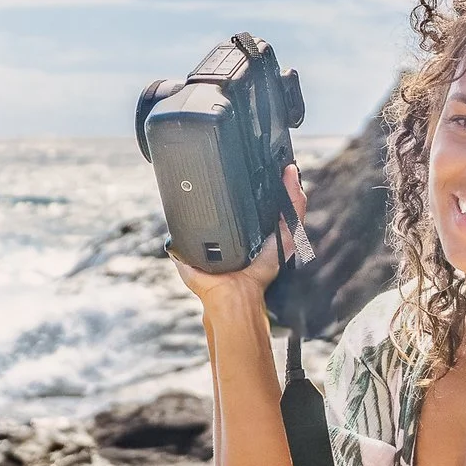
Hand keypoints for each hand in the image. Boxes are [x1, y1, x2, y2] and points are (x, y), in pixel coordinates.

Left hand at [173, 164, 307, 304]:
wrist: (230, 297)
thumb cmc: (214, 287)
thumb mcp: (191, 264)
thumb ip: (182, 252)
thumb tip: (170, 241)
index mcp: (246, 242)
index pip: (256, 214)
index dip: (260, 196)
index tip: (258, 177)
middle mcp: (263, 239)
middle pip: (276, 206)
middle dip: (279, 186)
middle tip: (278, 168)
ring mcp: (277, 240)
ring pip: (287, 207)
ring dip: (289, 186)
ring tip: (287, 168)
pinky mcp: (285, 241)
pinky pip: (294, 216)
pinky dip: (295, 198)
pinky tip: (292, 179)